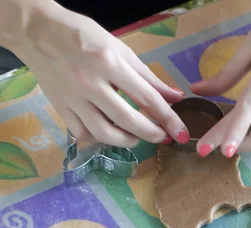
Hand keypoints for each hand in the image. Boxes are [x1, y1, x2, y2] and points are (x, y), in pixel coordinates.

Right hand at [14, 2, 189, 146]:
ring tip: (136, 137)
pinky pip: (84, 134)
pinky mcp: (61, 109)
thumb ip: (148, 77)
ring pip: (105, 133)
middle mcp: (91, 84)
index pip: (146, 97)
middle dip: (151, 134)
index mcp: (109, 63)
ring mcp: (74, 99)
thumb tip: (175, 98)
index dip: (168, 118)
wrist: (38, 32)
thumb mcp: (119, 49)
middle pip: (128, 120)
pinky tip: (107, 132)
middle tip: (162, 137)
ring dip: (127, 141)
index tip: (181, 133)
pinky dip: (99, 138)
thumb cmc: (83, 37)